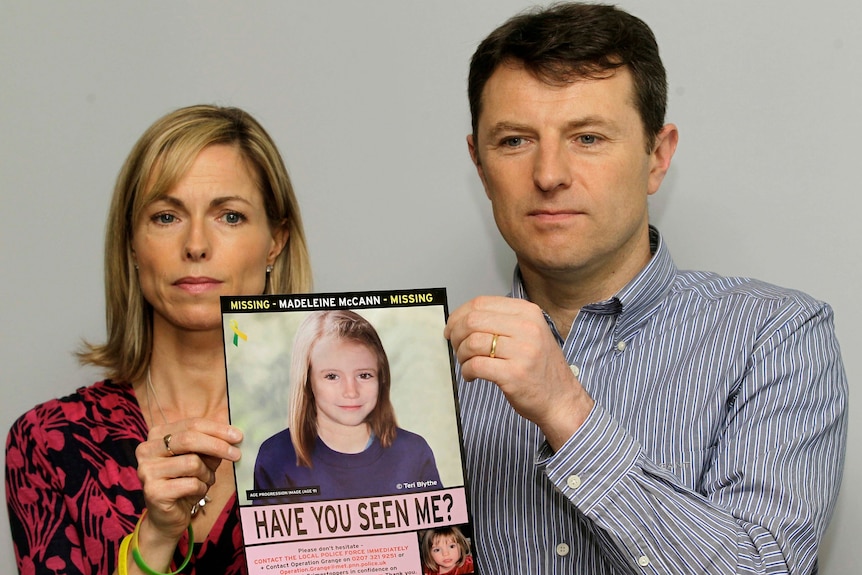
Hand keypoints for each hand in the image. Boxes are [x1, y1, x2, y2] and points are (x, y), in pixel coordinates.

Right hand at [134, 418, 241, 544]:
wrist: (167, 517)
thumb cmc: (184, 483)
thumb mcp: (200, 459)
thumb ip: (211, 446)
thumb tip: (233, 436)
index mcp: (157, 435)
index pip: (192, 424)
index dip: (217, 429)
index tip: (237, 436)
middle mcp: (146, 449)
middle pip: (190, 439)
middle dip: (218, 446)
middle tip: (236, 454)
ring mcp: (147, 470)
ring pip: (192, 462)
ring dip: (207, 473)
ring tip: (205, 481)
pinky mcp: (153, 491)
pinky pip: (191, 483)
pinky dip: (201, 488)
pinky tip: (196, 492)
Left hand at [445, 296, 593, 449]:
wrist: (561, 399)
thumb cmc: (540, 367)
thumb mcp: (530, 333)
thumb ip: (502, 322)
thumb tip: (462, 319)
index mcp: (528, 313)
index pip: (481, 303)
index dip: (459, 315)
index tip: (452, 327)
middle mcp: (527, 328)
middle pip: (473, 320)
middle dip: (456, 334)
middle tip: (455, 346)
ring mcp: (522, 351)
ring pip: (472, 343)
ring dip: (461, 354)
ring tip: (466, 363)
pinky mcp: (514, 375)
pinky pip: (476, 365)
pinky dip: (467, 371)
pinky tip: (471, 375)